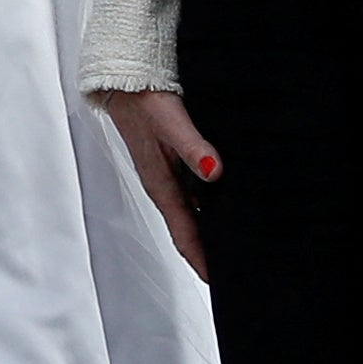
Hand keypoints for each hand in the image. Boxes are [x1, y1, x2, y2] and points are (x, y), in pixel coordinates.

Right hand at [92, 88, 218, 280]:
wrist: (126, 82)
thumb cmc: (144, 101)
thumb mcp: (171, 122)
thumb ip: (193, 147)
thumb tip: (213, 171)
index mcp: (161, 187)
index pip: (185, 235)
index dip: (201, 261)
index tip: (217, 281)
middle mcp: (164, 187)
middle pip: (190, 230)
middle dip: (209, 251)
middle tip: (236, 267)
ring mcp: (168, 177)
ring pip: (193, 212)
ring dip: (210, 229)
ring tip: (236, 242)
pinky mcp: (173, 163)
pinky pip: (194, 193)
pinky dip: (210, 204)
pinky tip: (227, 201)